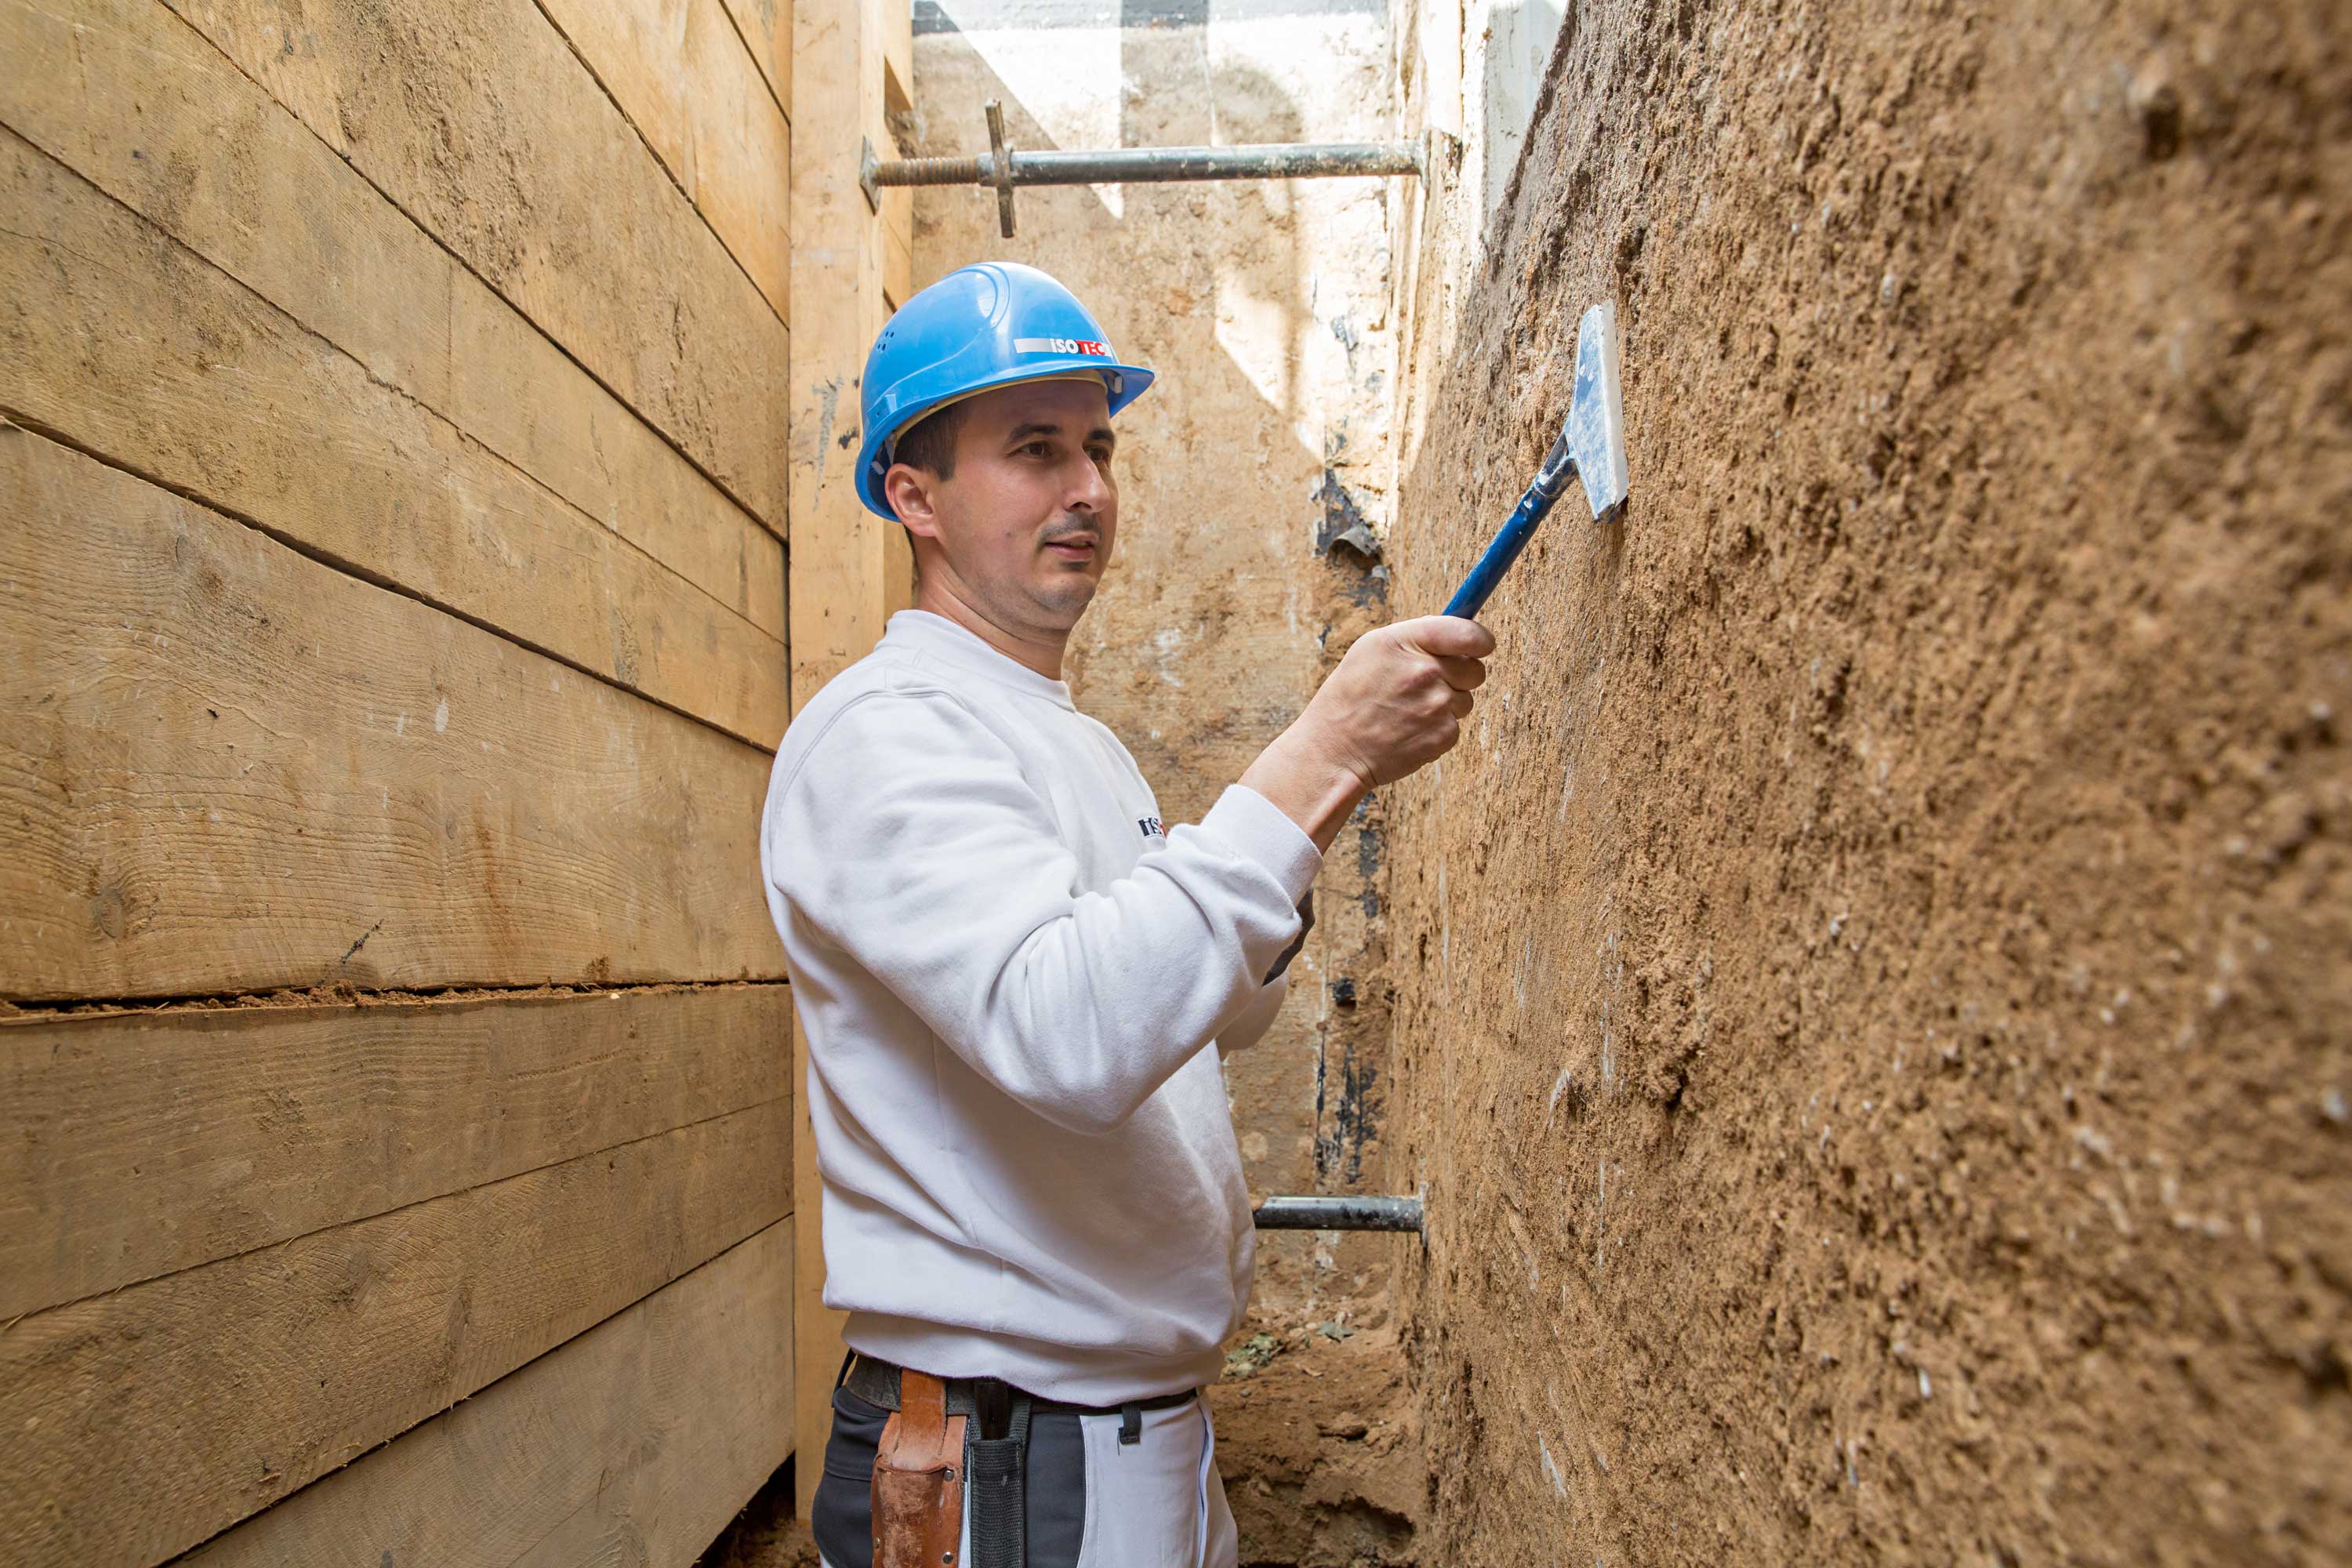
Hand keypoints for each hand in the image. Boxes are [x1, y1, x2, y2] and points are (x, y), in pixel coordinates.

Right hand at [1242, 616, 1492, 847]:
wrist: (1334, 750)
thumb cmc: (1351, 696)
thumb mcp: (1372, 649)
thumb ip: (1418, 637)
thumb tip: (1462, 633)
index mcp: (1405, 642)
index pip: (1468, 633)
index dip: (1481, 640)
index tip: (1481, 645)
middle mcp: (1424, 671)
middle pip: (1475, 669)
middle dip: (1459, 675)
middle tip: (1427, 685)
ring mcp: (1436, 705)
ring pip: (1465, 699)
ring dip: (1445, 704)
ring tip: (1408, 710)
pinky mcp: (1443, 735)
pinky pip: (1455, 725)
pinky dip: (1437, 729)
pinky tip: (1408, 730)